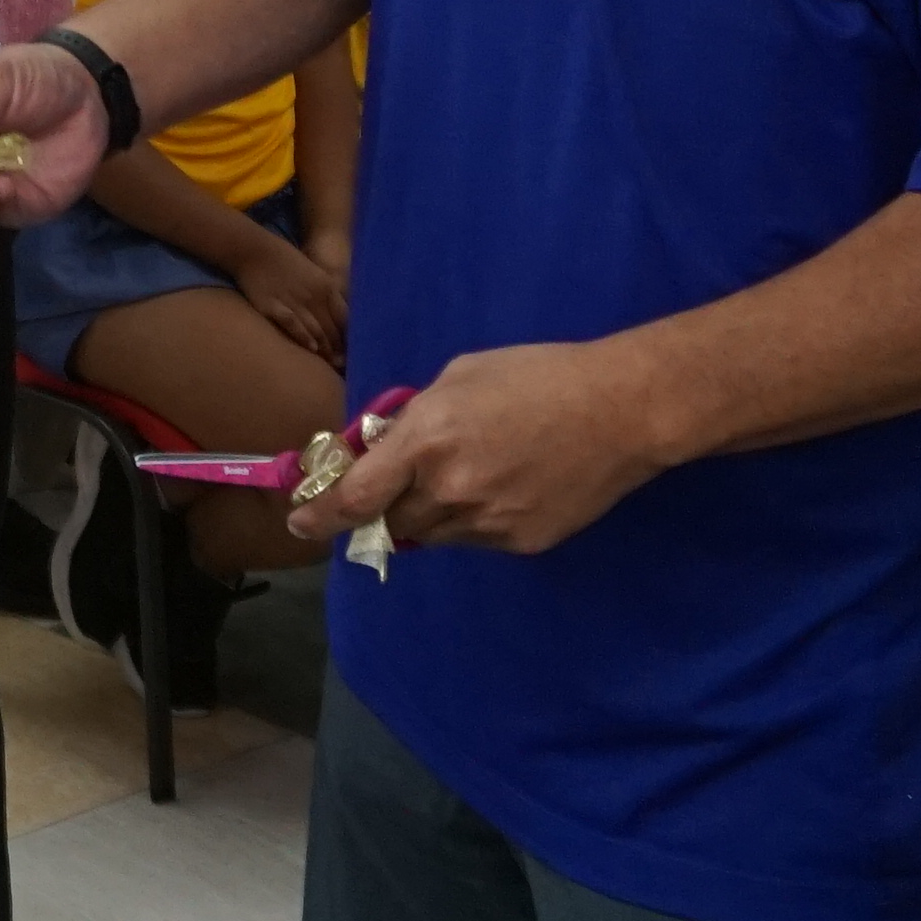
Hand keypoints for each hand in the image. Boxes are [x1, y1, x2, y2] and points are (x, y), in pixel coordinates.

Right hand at [232, 240, 349, 362]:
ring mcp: (294, 301)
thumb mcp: (314, 272)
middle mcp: (313, 296)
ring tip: (329, 362)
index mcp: (326, 287)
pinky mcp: (273, 307)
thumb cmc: (284, 260)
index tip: (352, 350)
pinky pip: (293, 324)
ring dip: (325, 349)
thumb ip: (326, 293)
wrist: (253, 249)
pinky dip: (303, 337)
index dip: (349, 336)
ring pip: (316, 330)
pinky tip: (310, 348)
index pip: (344, 318)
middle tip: (342, 364)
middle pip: (331, 328)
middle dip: (339, 348)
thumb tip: (337, 316)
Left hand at [301, 341, 676, 558]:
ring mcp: (487, 523)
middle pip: (390, 523)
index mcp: (427, 440)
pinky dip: (473, 520)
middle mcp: (449, 491)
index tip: (300, 523)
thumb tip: (382, 448)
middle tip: (396, 485)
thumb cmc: (537, 376)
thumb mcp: (459, 377)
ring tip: (467, 474)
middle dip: (384, 508)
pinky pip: (475, 539)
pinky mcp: (521, 543)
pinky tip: (505, 486)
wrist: (621, 410)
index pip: (355, 497)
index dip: (320, 516)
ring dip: (430, 513)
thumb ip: (413, 418)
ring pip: (433, 535)